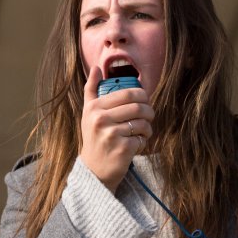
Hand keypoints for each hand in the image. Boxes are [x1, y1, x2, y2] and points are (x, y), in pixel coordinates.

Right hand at [79, 65, 153, 190]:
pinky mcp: (122, 149)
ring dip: (148, 127)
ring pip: (142, 123)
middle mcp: (101, 119)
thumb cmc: (94, 138)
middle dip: (149, 110)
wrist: (93, 170)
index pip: (127, 93)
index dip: (142, 95)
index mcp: (94, 108)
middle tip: (149, 115)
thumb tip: (96, 67)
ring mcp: (111, 134)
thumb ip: (91, 90)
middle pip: (137, 106)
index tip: (144, 101)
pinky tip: (137, 143)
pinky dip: (144, 141)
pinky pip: (142, 139)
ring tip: (144, 131)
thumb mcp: (88, 114)